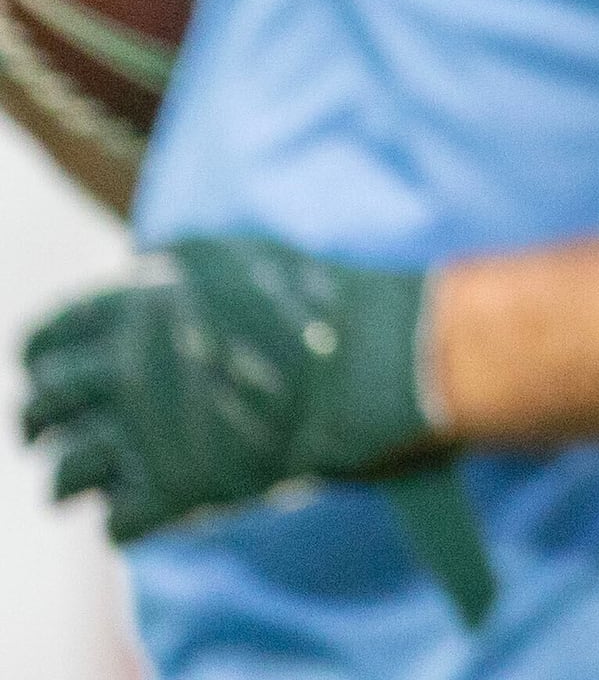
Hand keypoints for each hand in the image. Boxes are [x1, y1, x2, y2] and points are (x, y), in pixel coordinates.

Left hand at [20, 235, 444, 540]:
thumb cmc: (316, 306)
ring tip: (78, 485)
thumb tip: (124, 282)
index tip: (46, 374)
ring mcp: (151, 430)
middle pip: (40, 407)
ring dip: (69, 480)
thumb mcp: (228, 259)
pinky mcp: (181, 489)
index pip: (40, 340)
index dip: (37, 362)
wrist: (376, 361)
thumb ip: (164, 277)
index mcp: (133, 306)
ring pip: (63, 472)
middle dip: (39, 424)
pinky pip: (115, 523)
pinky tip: (145, 507)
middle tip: (47, 434)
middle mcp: (128, 366)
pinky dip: (126, 521)